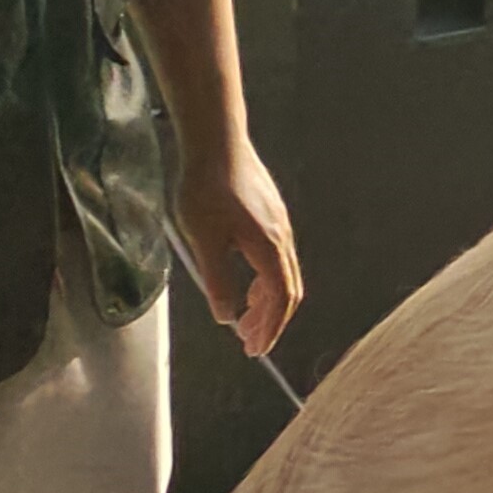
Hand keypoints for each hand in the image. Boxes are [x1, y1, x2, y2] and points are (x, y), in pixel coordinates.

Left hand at [176, 140, 301, 357]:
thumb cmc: (207, 189)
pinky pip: (277, 258)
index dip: (270, 329)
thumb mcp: (204, 241)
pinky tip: (246, 281)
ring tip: (246, 318)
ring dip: (268, 302)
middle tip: (251, 343)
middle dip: (272, 321)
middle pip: (288, 291)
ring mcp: (279, 225)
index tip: (255, 350)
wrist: (217, 141)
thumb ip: (217, 281)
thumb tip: (225, 316)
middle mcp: (282, 239)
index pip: (280, 300)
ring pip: (283, 274)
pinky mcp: (270, 214)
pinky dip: (266, 281)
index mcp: (269, 249)